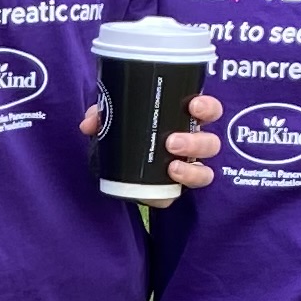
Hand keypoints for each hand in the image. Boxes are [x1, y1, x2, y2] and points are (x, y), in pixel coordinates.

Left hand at [77, 86, 225, 188]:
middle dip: (196, 142)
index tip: (194, 105)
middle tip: (172, 142)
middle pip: (210, 144)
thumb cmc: (125, 133)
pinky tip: (163, 189)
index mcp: (184, 120)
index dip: (208, 107)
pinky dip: (172, 193)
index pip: (209, 111)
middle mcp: (192, 145)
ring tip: (171, 167)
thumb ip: (102, 116)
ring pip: (204, 172)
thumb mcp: (113, 119)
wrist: (112, 165)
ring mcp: (186, 170)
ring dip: (191, 169)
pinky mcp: (172, 191)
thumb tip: (89, 123)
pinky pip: (179, 195)